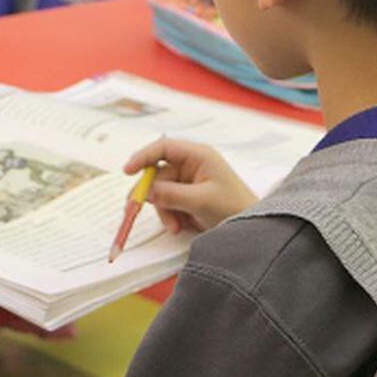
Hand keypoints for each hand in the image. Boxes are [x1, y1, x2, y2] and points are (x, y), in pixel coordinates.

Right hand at [125, 138, 256, 233]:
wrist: (249, 228)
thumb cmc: (233, 207)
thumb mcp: (200, 200)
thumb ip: (171, 194)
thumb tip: (145, 191)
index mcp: (199, 156)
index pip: (164, 148)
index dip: (143, 157)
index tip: (128, 171)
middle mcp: (192, 165)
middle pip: (158, 174)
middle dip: (153, 195)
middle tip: (135, 208)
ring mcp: (189, 182)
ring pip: (161, 192)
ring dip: (164, 210)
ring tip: (176, 226)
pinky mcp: (187, 198)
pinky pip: (168, 204)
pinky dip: (170, 216)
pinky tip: (180, 226)